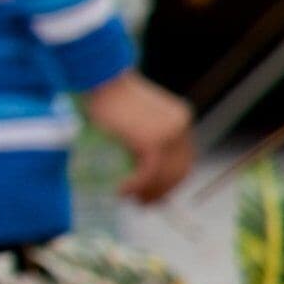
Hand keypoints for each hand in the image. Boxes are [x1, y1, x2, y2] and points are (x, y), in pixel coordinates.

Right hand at [81, 72, 195, 203]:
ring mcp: (168, 135)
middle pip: (179, 171)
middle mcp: (180, 127)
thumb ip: (145, 137)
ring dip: (149, 192)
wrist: (100, 78)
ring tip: (132, 200)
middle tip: (144, 204)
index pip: (184, 159)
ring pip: (164, 176)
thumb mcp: (136, 117)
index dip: (172, 181)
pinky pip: (148, 173)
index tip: (156, 194)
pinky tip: (122, 190)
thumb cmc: (110, 95)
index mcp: (181, 119)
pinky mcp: (152, 141)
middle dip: (163, 192)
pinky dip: (136, 185)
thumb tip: (141, 169)